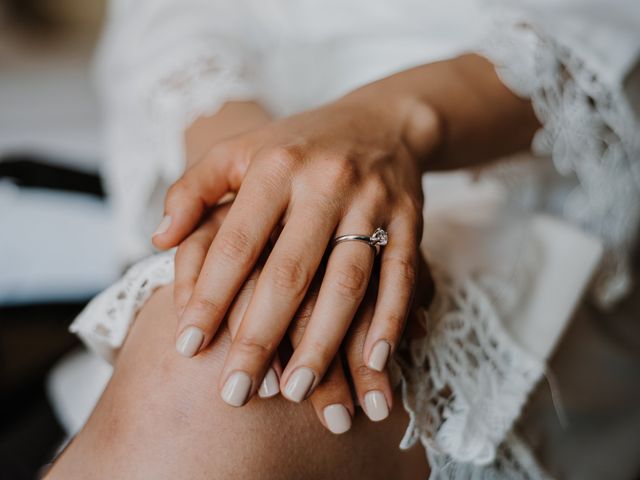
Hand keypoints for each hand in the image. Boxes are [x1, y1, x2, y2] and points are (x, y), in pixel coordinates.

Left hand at [155, 90, 439, 406]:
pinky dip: (388, 319)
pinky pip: (400, 274)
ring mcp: (371, 202)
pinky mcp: (410, 219)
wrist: (380, 122)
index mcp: (274, 167)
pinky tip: (373, 359)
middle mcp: (324, 183)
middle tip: (236, 394)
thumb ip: (193, 190)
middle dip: (260, 337)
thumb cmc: (297, 146)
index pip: (236, 243)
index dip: (210, 297)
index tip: (187, 347)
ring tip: (295, 391)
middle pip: (289, 272)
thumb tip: (159, 240)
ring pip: (346, 282)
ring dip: (323, 342)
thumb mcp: (239, 151)